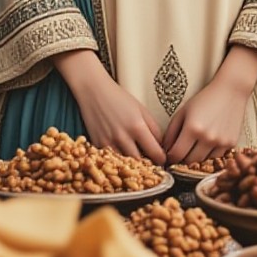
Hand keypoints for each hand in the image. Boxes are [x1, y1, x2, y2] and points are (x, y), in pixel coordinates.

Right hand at [54, 49, 165, 163]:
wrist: (93, 91)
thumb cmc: (119, 98)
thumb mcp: (141, 109)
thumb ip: (154, 128)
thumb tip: (161, 146)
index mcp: (137, 127)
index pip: (155, 153)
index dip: (161, 159)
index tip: (162, 160)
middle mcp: (123, 137)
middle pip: (141, 163)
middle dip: (147, 164)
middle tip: (150, 162)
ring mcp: (109, 143)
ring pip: (125, 165)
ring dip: (132, 165)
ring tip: (136, 159)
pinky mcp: (98, 145)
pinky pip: (112, 159)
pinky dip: (118, 160)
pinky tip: (121, 154)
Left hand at [162, 80, 246, 164]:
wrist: (230, 91)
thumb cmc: (204, 99)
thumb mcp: (183, 111)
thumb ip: (171, 131)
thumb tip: (165, 149)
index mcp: (192, 128)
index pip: (176, 155)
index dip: (170, 157)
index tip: (170, 155)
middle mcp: (207, 137)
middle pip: (189, 162)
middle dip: (182, 158)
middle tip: (182, 152)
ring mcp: (220, 142)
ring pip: (203, 162)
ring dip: (196, 157)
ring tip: (195, 145)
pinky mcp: (231, 144)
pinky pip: (216, 157)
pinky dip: (210, 154)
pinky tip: (208, 143)